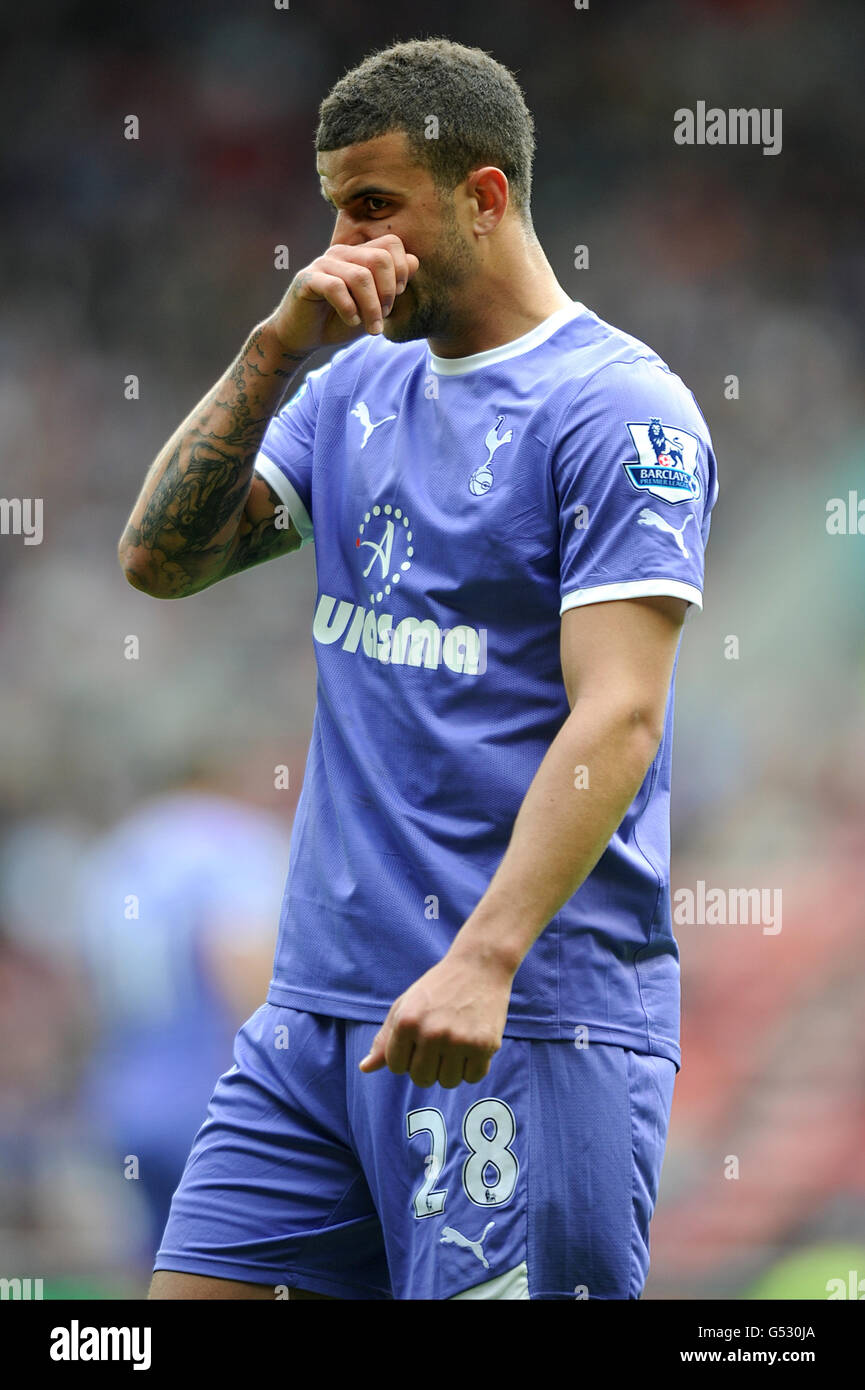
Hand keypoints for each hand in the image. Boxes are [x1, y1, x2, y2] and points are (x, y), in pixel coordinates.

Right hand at [269, 234, 418, 355]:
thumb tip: (415, 261)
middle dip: (388, 293)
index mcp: (359, 255)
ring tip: (372, 328)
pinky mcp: (307, 279)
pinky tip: (351, 321)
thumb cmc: (339, 320)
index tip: (395, 298)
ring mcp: (323, 264)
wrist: (303, 337)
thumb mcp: (373, 307)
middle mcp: (342, 254)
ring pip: (360, 277)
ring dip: (371, 308)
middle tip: (383, 317)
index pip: (392, 244)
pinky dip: (349, 309)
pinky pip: (336, 288)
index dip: (401, 271)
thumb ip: (393, 287)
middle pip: (380, 259)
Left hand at [358, 950, 513, 1088]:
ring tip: (456, 1043)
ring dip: (451, 1069)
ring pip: (448, 1082)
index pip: (396, 1066)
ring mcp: (459, 1040)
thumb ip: (385, 1038)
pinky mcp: (484, 1044)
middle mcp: (432, 1033)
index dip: (407, 1056)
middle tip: (439, 1042)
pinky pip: (473, 1078)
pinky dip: (472, 1068)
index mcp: (407, 1022)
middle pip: (421, 1079)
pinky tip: (473, 1045)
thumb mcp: (405, 1006)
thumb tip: (365, 1068)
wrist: (480, 966)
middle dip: (428, 1067)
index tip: (418, 1039)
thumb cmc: (438, 987)